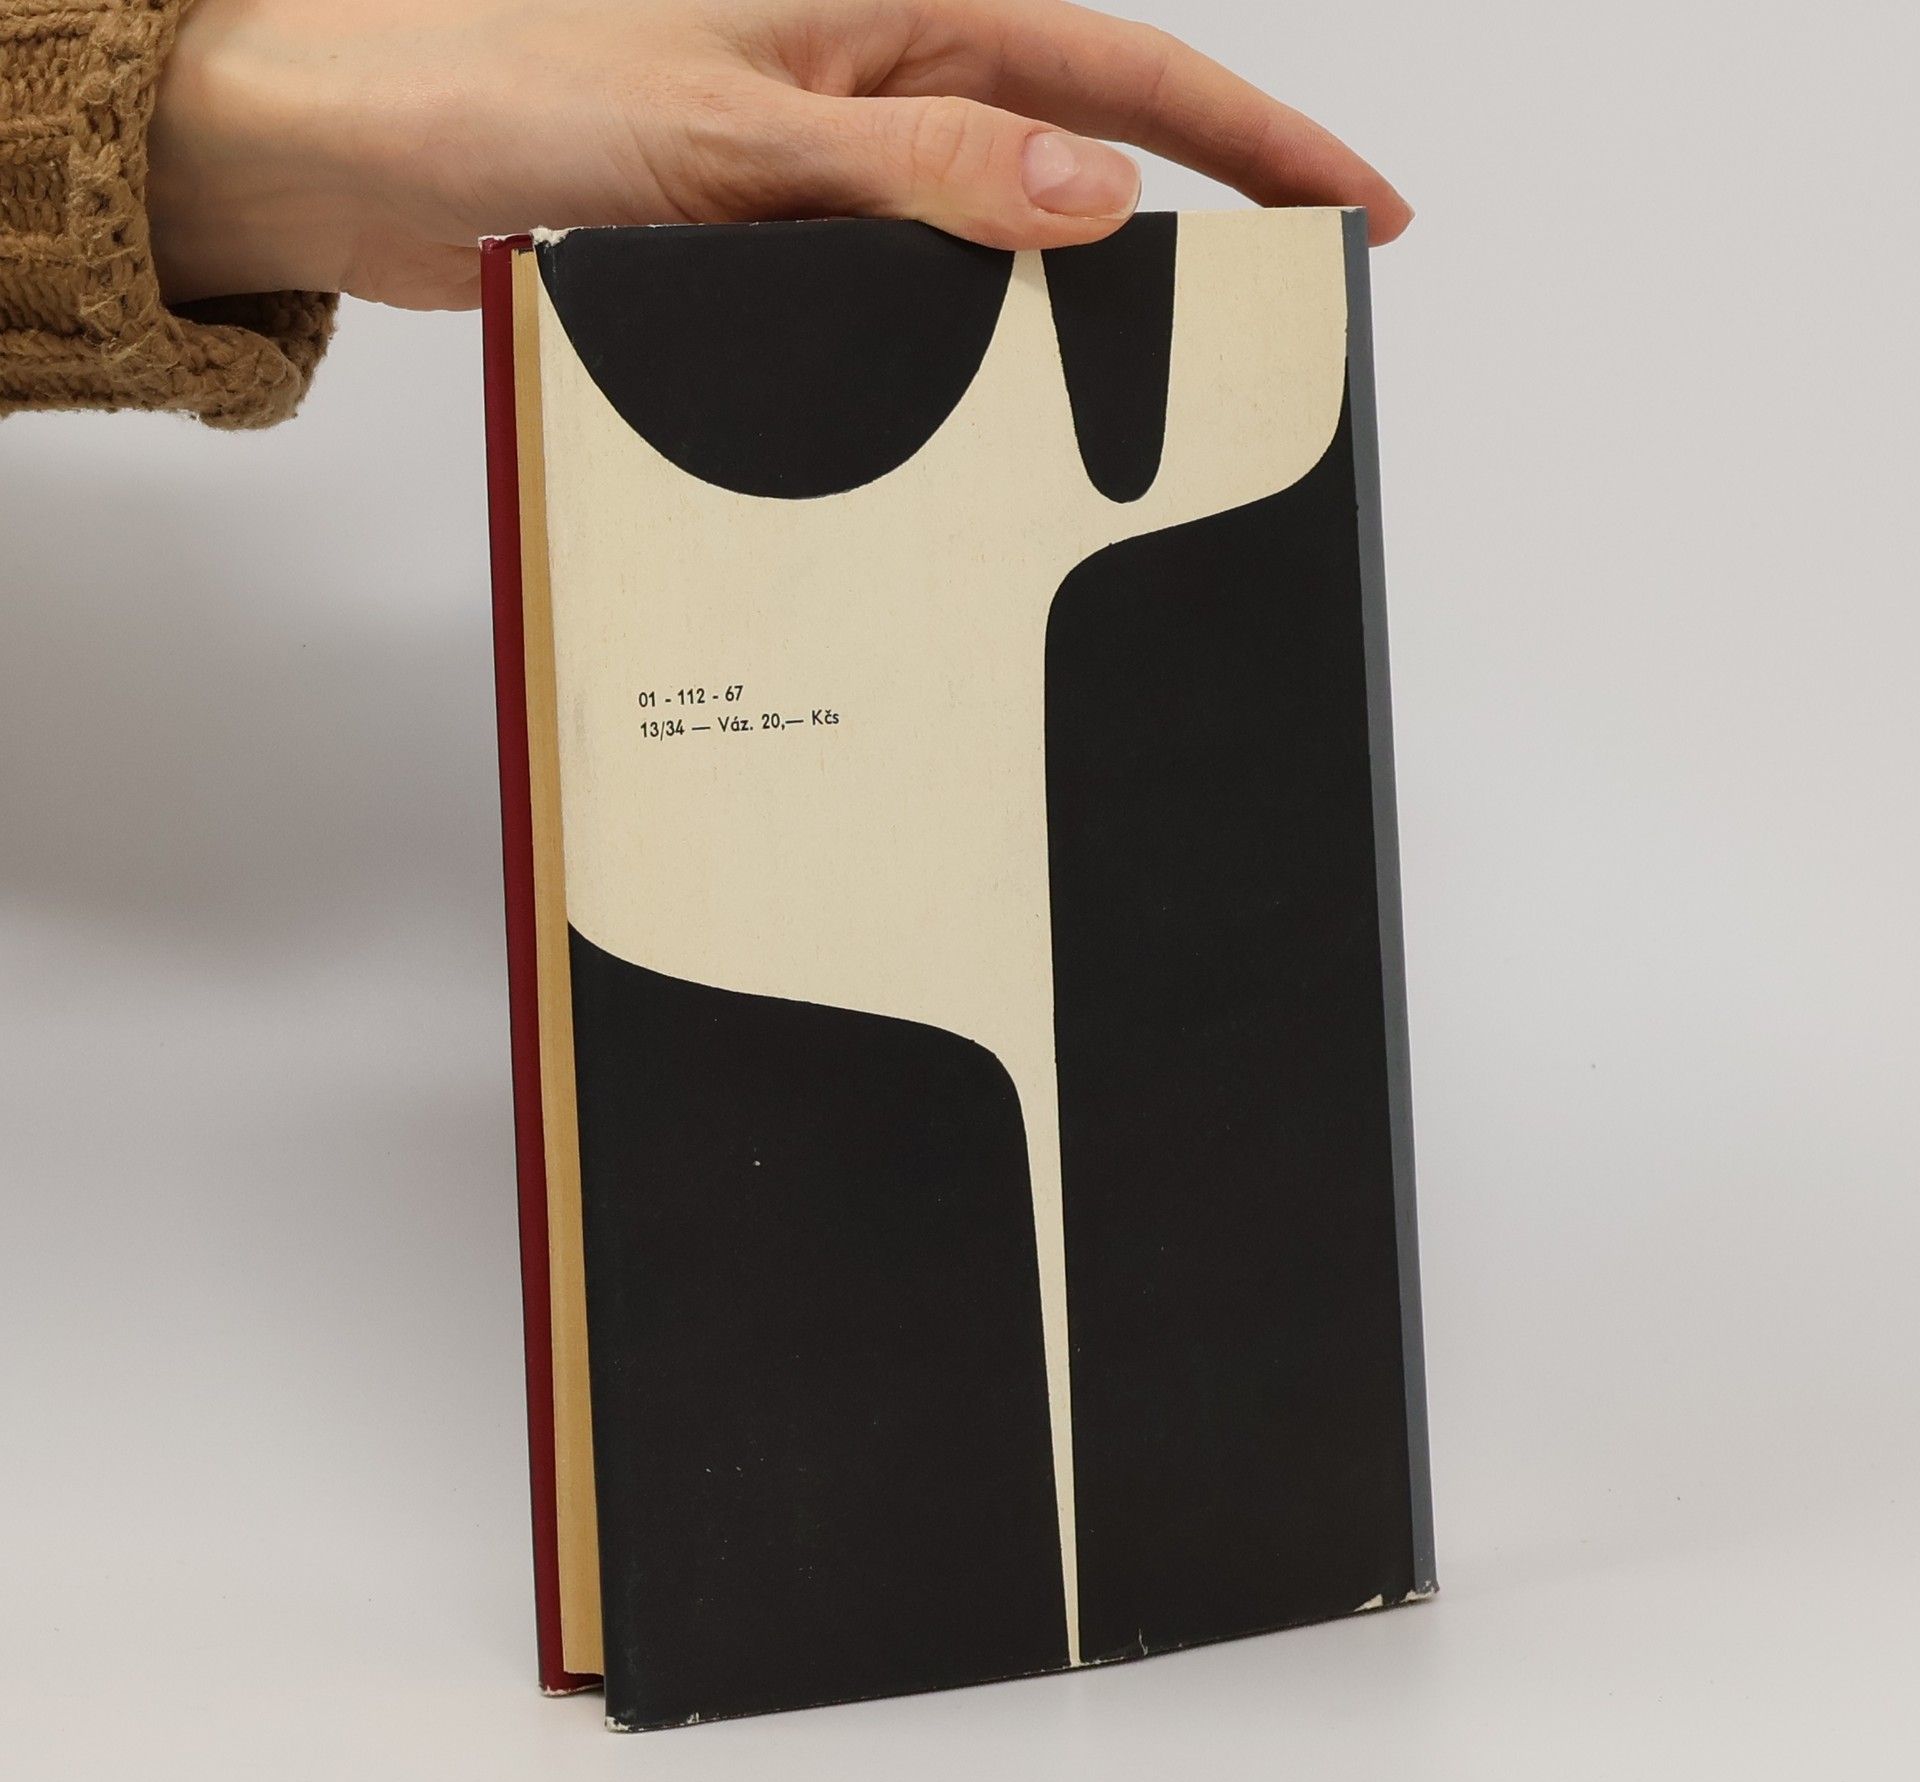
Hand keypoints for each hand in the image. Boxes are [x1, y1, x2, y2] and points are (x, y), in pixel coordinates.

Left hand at [148, 0, 1411, 309]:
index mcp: (887, 16)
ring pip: (999, 245)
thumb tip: (1095, 199)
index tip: (1359, 206)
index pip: (1124, 70)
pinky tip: (980, 415)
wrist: (353, 155)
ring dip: (1071, 311)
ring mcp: (828, 175)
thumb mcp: (736, 133)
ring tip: (1149, 399)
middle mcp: (872, 89)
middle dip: (1201, 223)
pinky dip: (955, 355)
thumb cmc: (503, 88)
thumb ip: (915, 171)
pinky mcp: (775, 248)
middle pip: (1089, 152)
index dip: (1257, 138)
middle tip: (1287, 318)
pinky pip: (904, 303)